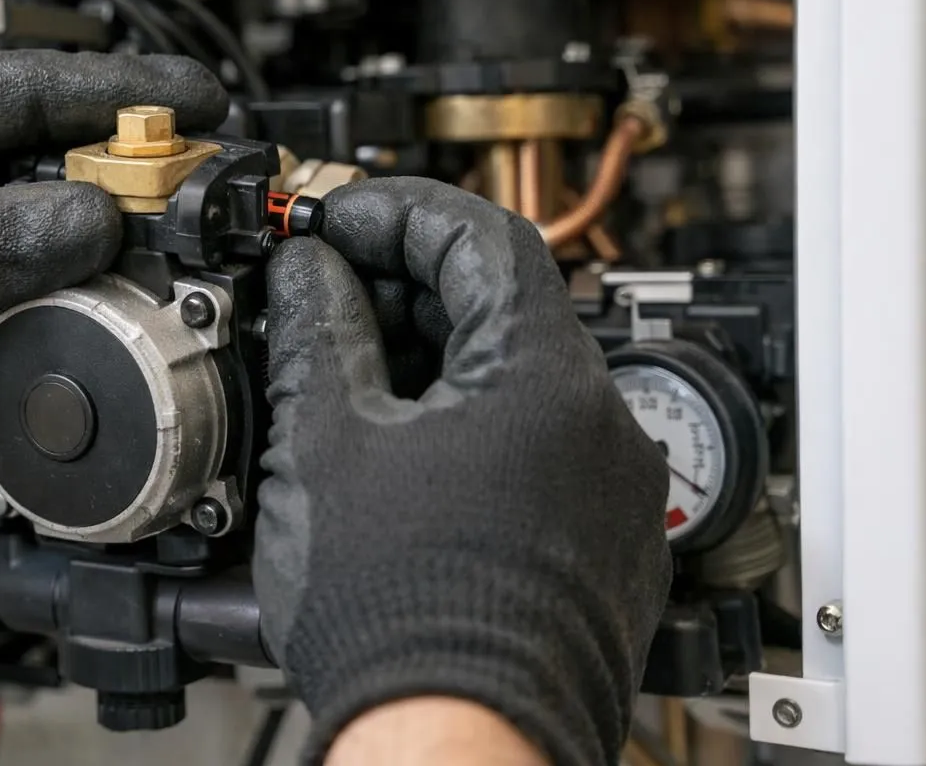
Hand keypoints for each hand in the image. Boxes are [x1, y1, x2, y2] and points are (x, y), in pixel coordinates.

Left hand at [0, 51, 226, 521]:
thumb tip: (90, 220)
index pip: (26, 87)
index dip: (123, 95)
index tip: (201, 104)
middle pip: (40, 136)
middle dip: (122, 157)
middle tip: (201, 182)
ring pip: (25, 192)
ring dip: (89, 214)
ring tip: (162, 234)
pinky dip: (47, 261)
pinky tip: (84, 285)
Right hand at [254, 178, 670, 765]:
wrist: (459, 742)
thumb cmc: (402, 617)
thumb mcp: (327, 441)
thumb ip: (321, 330)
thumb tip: (313, 273)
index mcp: (545, 379)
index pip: (481, 237)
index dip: (397, 212)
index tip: (339, 219)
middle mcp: (602, 427)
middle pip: (505, 304)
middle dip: (405, 284)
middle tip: (327, 290)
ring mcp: (612, 492)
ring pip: (520, 379)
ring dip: (433, 356)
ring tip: (347, 372)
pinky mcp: (602, 547)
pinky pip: (537, 447)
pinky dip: (469, 423)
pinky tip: (398, 446)